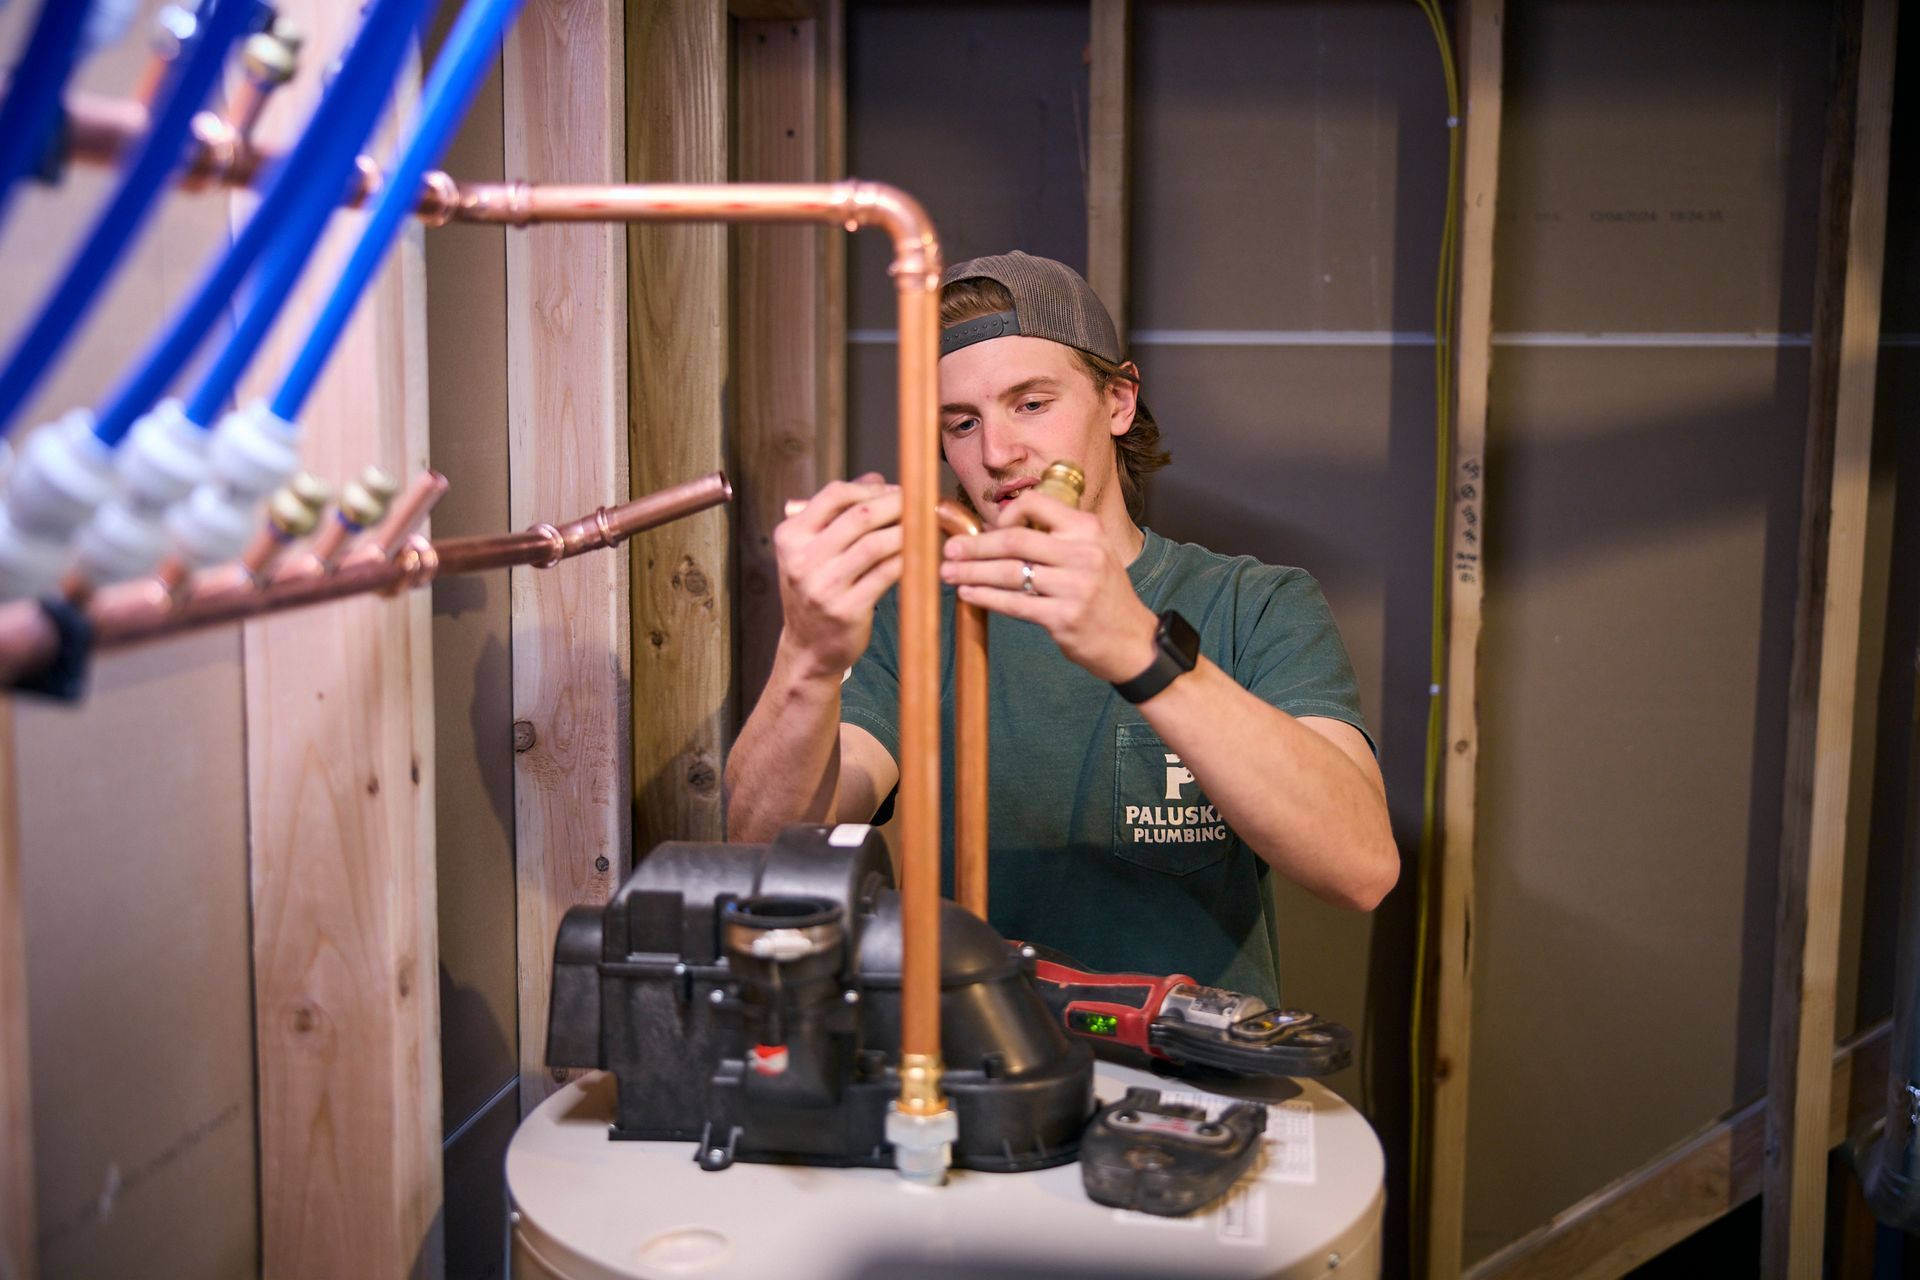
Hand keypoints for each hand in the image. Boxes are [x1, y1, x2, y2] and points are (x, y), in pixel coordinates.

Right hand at [771, 474, 902, 679]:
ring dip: (907, 531)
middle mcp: (802, 560)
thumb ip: (840, 513)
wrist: (808, 648)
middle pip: (860, 515)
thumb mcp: (813, 549)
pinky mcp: (847, 610)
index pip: (834, 495)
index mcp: (790, 536)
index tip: (895, 490)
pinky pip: (887, 574)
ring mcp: (823, 587)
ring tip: (925, 526)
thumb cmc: (816, 590)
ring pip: (876, 544)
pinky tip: (920, 554)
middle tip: (920, 503)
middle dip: (897, 504)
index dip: (871, 488)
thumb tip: (878, 479)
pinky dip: (908, 559)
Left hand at [939, 491, 1156, 682]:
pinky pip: (1014, 604)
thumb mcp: (1091, 553)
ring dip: (971, 572)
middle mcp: (1084, 553)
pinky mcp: (1064, 618)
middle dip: (974, 546)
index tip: (986, 529)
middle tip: (948, 550)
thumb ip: (1054, 538)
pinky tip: (968, 594)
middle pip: (1014, 540)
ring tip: (948, 573)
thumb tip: (996, 529)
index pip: (1036, 504)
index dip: (1003, 514)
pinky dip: (985, 597)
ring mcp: (1075, 586)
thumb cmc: (1102, 595)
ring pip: (1009, 573)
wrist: (1132, 640)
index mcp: (1088, 529)